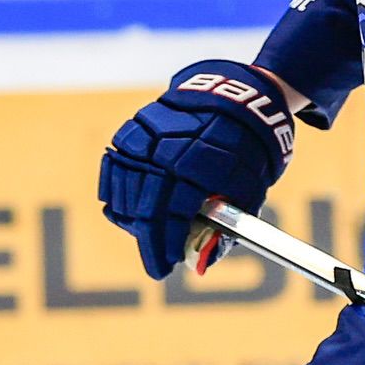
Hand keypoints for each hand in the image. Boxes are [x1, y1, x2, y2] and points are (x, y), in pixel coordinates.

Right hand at [98, 62, 293, 279]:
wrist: (238, 99)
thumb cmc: (248, 151)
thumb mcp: (250, 191)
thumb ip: (226, 228)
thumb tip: (202, 264)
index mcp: (202, 166)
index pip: (173, 217)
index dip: (167, 246)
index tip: (166, 266)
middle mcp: (169, 150)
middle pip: (145, 208)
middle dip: (149, 241)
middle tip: (155, 261)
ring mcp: (148, 137)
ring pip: (124, 188)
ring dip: (131, 219)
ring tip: (145, 235)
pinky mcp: (135, 128)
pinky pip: (114, 166)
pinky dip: (116, 191)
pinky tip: (126, 209)